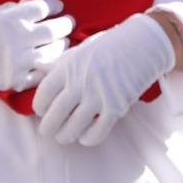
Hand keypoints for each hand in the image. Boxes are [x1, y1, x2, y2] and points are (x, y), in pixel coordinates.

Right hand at [0, 0, 73, 94]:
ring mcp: (18, 61)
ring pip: (53, 54)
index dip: (55, 5)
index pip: (43, 8)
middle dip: (65, 25)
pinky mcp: (14, 80)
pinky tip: (52, 64)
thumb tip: (32, 3)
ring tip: (64, 43)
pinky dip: (49, 69)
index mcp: (10, 17)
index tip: (58, 6)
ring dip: (62, 47)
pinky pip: (41, 76)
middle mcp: (18, 38)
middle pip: (54, 30)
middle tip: (69, 23)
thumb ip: (12, 9)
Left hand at [33, 14, 174, 146]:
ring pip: (72, 128)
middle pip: (54, 115)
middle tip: (47, 131)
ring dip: (65, 136)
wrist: (143, 44)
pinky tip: (85, 137)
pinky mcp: (116, 107)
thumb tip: (39, 75)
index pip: (43, 94)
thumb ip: (61, 65)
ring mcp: (98, 96)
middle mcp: (80, 82)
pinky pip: (96, 132)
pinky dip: (88, 138)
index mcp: (68, 66)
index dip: (39, 107)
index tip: (41, 111)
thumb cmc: (110, 45)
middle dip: (47, 128)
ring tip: (63, 136)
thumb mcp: (81, 50)